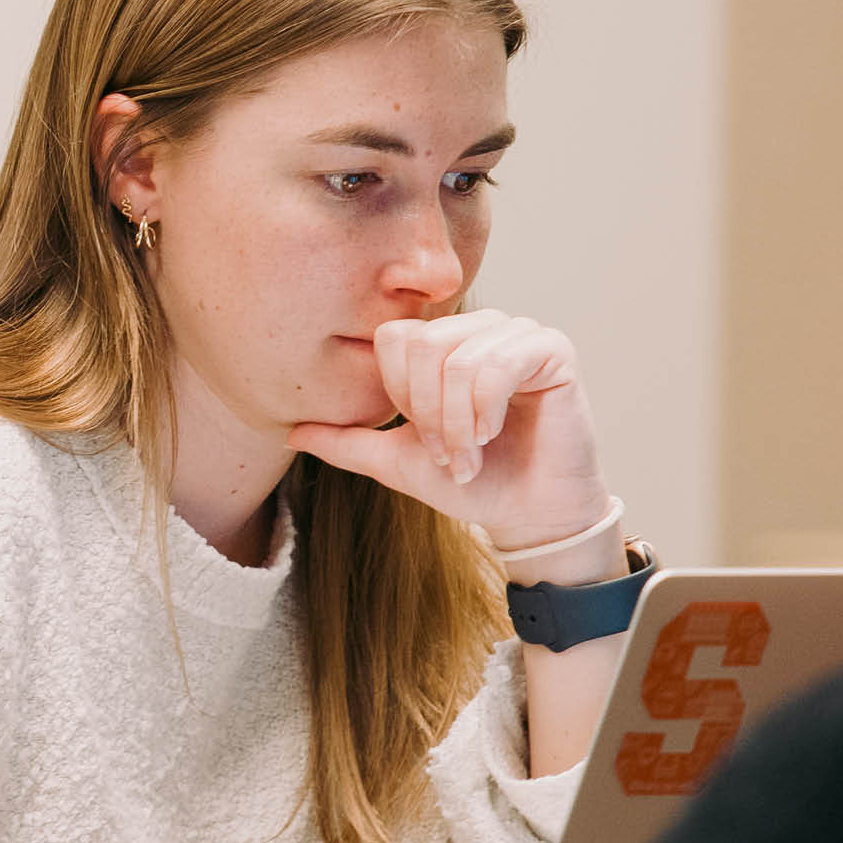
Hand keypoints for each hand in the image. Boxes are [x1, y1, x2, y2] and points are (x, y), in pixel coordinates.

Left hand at [289, 310, 611, 554]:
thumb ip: (346, 442)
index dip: (401, 395)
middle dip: (428, 413)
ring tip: (471, 454)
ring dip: (456, 422)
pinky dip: (485, 410)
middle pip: (423, 344)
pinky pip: (498, 362)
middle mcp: (480, 328)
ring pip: (457, 358)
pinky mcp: (552, 349)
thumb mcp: (396, 462)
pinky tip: (493, 435)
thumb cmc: (473, 484)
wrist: (530, 515)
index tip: (424, 439)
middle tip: (447, 454)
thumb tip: (289, 431)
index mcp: (443, 343)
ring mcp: (518, 333)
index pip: (395, 338)